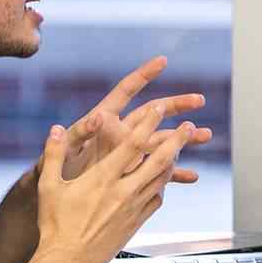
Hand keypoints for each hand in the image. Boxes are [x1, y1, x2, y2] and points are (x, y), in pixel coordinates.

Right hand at [35, 104, 196, 262]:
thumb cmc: (56, 225)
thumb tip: (55, 130)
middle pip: (158, 160)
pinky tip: (163, 180)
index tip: (159, 110)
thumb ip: (54, 155)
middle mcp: (123, 191)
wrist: (68, 262)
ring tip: (180, 148)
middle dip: (176, 141)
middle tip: (189, 126)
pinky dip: (163, 186)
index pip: (132, 144)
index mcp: (103, 178)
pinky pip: (157, 199)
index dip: (148, 124)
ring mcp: (133, 207)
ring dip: (174, 161)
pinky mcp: (137, 222)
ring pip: (162, 179)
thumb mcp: (48, 186)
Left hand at [42, 56, 211, 184]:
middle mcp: (119, 132)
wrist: (55, 201)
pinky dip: (174, 173)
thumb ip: (80, 133)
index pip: (126, 91)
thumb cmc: (55, 173)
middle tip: (199, 100)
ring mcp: (127, 152)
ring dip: (183, 139)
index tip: (162, 61)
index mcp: (103, 120)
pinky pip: (157, 171)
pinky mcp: (132, 173)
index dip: (143, 75)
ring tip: (206, 135)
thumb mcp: (66, 151)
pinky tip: (192, 176)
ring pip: (161, 140)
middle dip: (177, 106)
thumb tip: (98, 116)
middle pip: (152, 113)